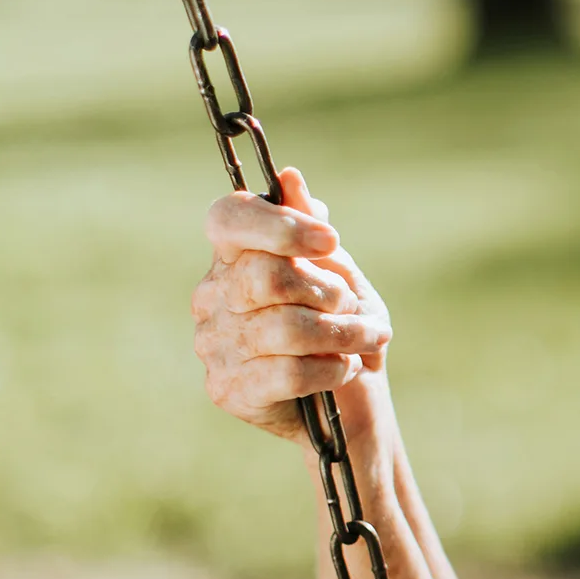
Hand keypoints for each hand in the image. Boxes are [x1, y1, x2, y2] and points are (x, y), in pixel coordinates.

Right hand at [191, 168, 391, 443]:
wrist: (352, 400)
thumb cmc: (342, 327)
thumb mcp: (338, 274)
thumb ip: (311, 230)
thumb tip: (290, 178)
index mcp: (233, 257)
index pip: (228, 219)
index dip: (279, 225)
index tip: (329, 241)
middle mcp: (211, 297)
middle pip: (265, 276)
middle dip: (327, 291)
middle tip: (353, 306)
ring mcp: (214, 345)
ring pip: (283, 328)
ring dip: (343, 333)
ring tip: (368, 338)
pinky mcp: (228, 391)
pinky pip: (287, 373)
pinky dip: (331, 369)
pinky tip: (346, 369)